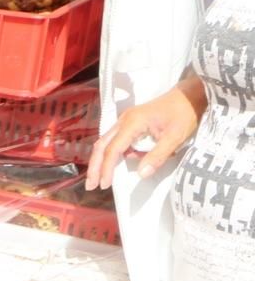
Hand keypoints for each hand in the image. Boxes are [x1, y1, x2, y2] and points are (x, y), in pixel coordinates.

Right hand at [85, 85, 201, 189]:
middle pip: (102, 145)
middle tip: (90, 185)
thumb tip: (141, 175)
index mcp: (132, 123)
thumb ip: (157, 156)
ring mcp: (126, 120)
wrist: (190, 95)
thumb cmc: (184, 114)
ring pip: (106, 142)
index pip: (113, 150)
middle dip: (95, 166)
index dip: (107, 168)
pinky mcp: (131, 122)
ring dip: (101, 160)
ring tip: (100, 177)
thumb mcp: (175, 137)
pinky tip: (118, 163)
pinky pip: (116, 139)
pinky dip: (113, 153)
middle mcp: (124, 120)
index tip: (105, 185)